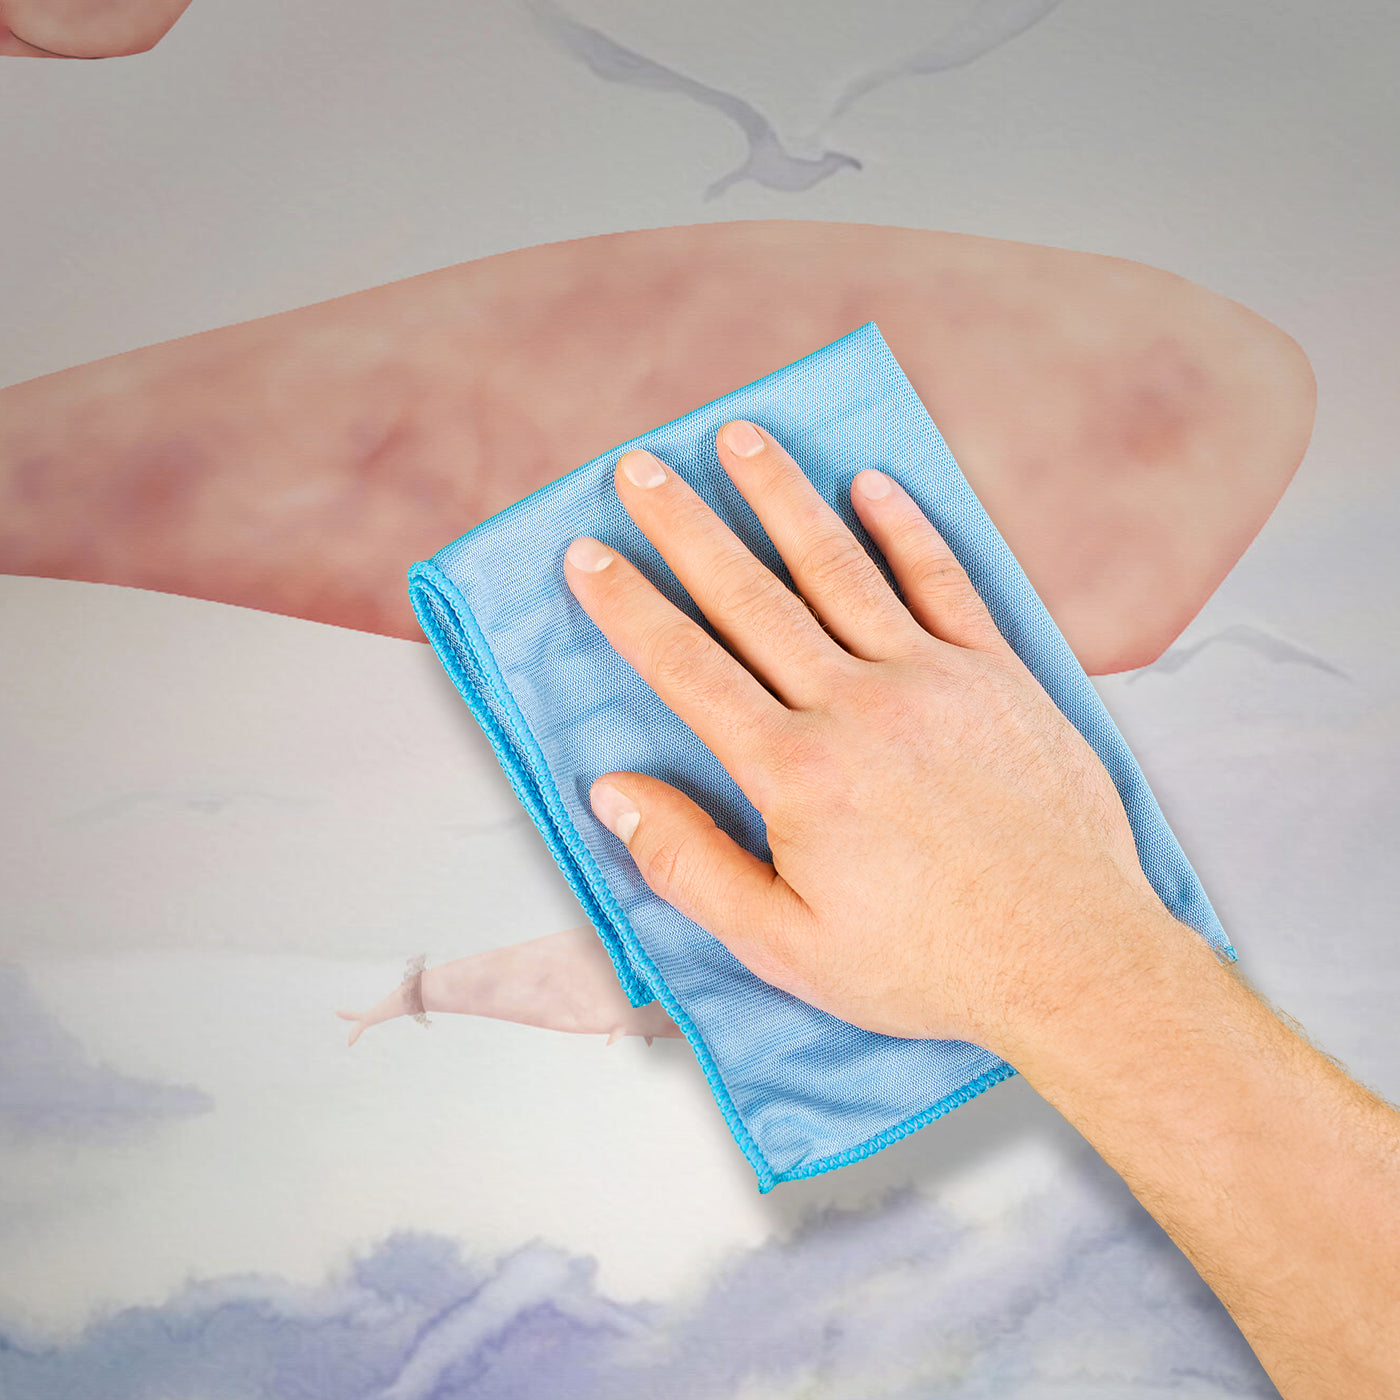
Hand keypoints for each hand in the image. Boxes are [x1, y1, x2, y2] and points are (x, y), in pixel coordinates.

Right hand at [563, 420, 1189, 1054]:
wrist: (1073, 960)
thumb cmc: (927, 963)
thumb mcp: (784, 946)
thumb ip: (690, 865)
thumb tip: (615, 794)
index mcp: (797, 771)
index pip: (689, 669)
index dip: (630, 608)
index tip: (588, 556)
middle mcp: (858, 705)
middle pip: (751, 597)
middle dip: (686, 527)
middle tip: (641, 469)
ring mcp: (934, 680)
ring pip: (839, 568)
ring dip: (783, 498)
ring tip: (738, 440)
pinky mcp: (997, 676)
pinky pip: (943, 582)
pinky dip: (904, 529)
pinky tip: (871, 485)